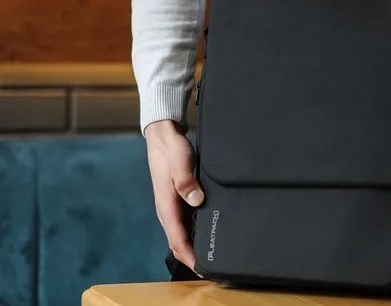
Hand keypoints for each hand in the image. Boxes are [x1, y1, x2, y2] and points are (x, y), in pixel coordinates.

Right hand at [145, 120, 204, 271]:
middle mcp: (168, 209)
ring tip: (210, 255)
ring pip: (182, 233)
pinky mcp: (177, 199)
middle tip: (210, 268)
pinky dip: (194, 232)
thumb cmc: (170, 150)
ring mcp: (172, 205)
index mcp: (166, 205)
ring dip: (193, 245)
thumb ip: (187, 182)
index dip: (189, 257)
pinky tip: (206, 233)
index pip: (177, 240)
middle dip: (192, 257)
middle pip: (179, 241)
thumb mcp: (180, 164)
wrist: (163, 137)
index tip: (201, 268)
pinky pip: (185, 222)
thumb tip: (196, 199)